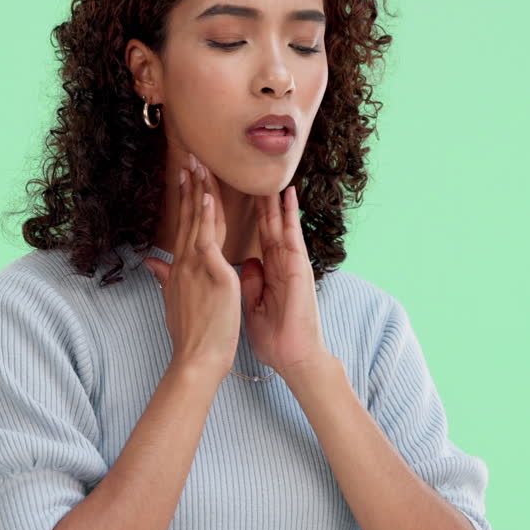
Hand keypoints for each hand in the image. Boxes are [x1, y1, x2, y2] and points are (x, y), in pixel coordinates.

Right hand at [143, 155, 241, 378]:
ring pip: (198, 221)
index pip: (184, 225)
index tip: (185, 175)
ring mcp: (197, 266)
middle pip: (189, 216)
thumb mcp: (173, 300)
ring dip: (198, 190)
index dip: (185, 198)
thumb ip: (165, 277)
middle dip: (190, 185)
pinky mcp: (213, 274)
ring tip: (199, 165)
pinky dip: (208, 216)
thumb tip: (152, 262)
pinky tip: (207, 196)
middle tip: (190, 157)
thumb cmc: (190, 334)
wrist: (197, 358)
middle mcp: (185, 262)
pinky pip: (209, 239)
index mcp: (179, 267)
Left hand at [238, 185, 330, 374]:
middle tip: (244, 172)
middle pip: (266, 223)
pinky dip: (290, 214)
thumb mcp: (252, 305)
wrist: (291, 357)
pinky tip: (287, 195)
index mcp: (268, 270)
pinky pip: (294, 235)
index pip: (254, 234)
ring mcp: (291, 262)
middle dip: (256, 199)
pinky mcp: (299, 267)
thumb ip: (249, 282)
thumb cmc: (274, 337)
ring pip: (280, 223)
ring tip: (266, 172)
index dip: (244, 214)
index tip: (230, 192)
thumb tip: (244, 264)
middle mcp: (280, 262)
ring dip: (273, 199)